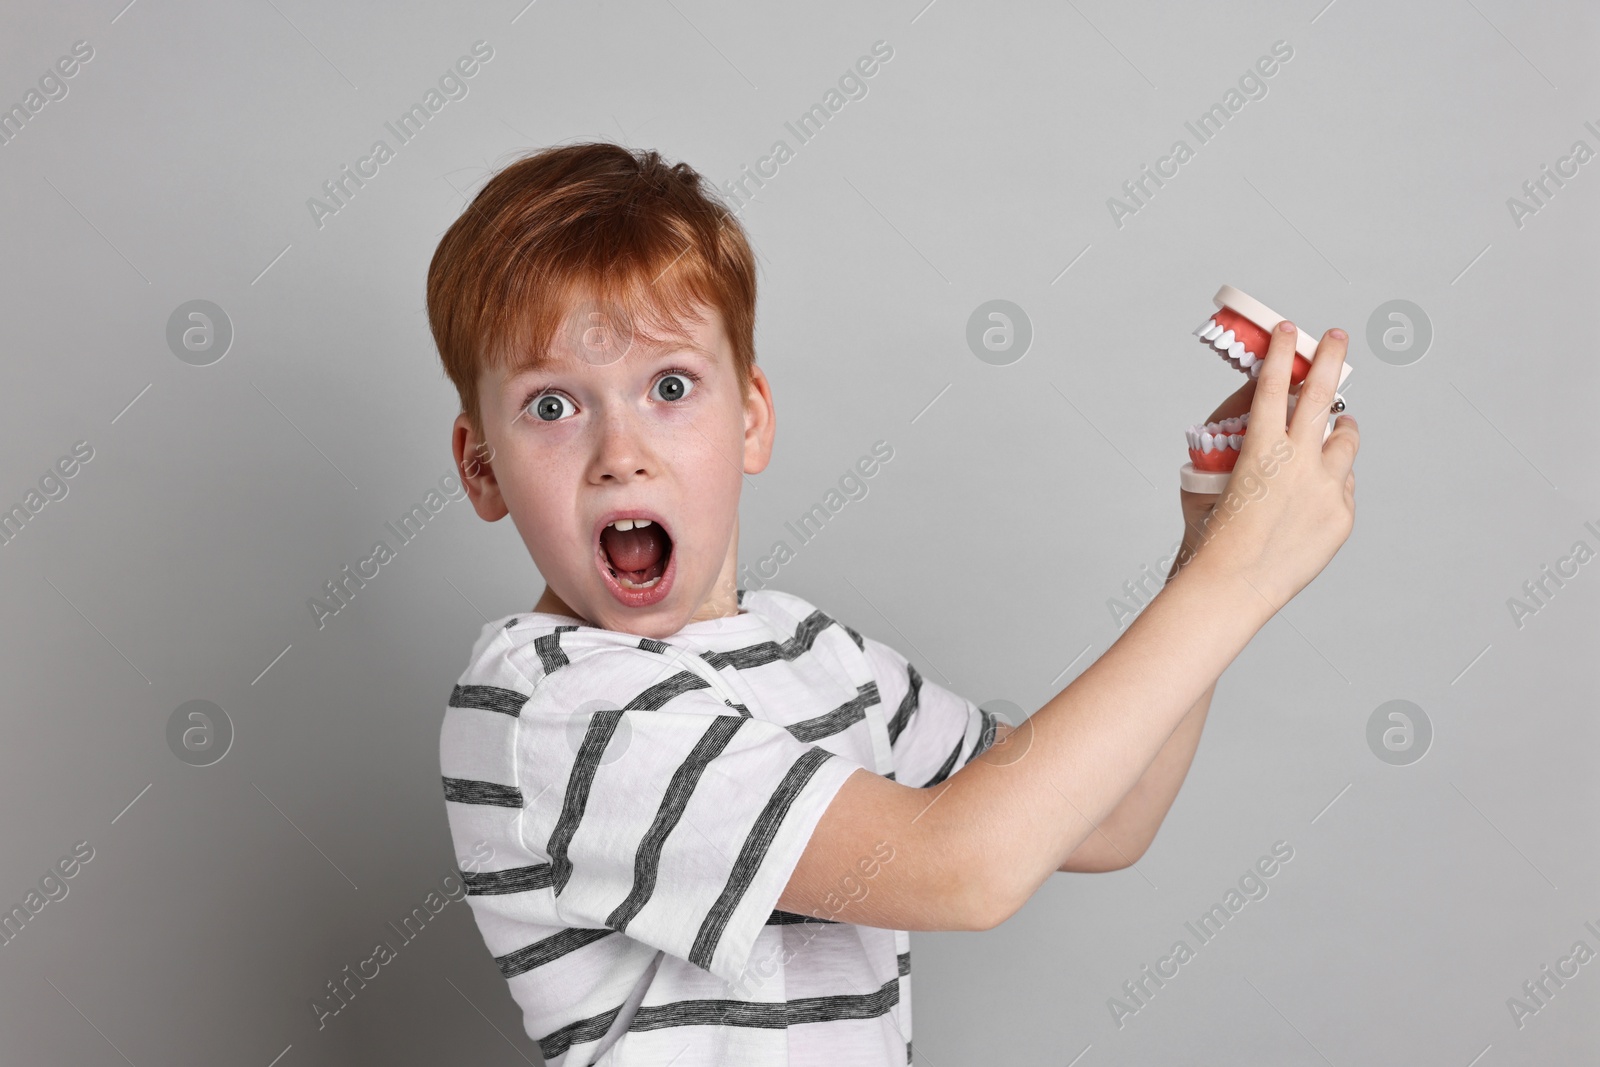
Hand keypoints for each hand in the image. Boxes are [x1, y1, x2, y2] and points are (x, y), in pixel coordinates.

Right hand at [1179, 319, 1359, 612]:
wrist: (1234, 585)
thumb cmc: (1211, 538)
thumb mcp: (1210, 484)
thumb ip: (1237, 452)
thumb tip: (1260, 431)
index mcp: (1260, 448)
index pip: (1272, 385)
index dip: (1281, 353)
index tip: (1289, 331)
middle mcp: (1299, 462)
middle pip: (1323, 395)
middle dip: (1330, 359)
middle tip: (1337, 339)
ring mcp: (1326, 488)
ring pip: (1346, 441)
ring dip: (1340, 429)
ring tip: (1339, 426)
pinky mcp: (1341, 515)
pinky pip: (1345, 486)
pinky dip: (1334, 482)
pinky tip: (1315, 496)